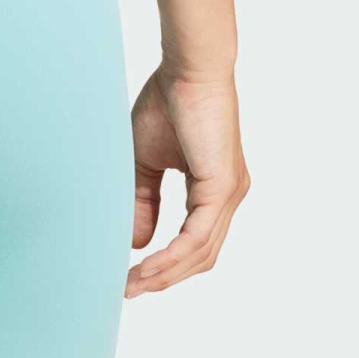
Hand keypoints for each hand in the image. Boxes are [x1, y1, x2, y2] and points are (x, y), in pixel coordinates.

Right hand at [126, 65, 247, 295]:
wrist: (188, 69)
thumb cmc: (169, 101)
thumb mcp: (146, 160)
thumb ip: (143, 200)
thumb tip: (137, 243)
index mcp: (213, 188)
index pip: (193, 241)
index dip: (164, 263)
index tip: (131, 276)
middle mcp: (227, 196)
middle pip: (200, 257)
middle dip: (163, 277)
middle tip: (129, 289)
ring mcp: (229, 194)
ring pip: (200, 253)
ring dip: (165, 273)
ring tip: (133, 283)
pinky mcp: (223, 188)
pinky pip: (198, 237)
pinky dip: (173, 256)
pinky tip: (149, 266)